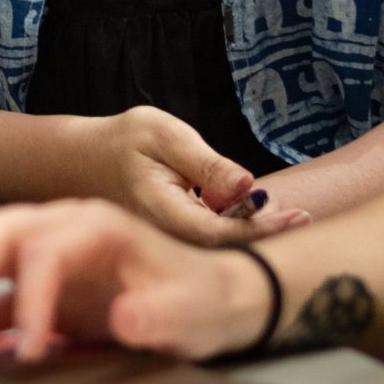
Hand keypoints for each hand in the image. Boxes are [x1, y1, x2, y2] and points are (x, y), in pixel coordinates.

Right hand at [0, 200, 273, 363]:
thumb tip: (128, 317)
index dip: (33, 297)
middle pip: (2, 236)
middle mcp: (68, 231)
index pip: (48, 251)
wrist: (220, 300)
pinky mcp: (45, 290)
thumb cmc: (206, 298)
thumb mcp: (192, 310)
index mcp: (101, 226)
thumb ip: (159, 314)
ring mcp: (52, 258)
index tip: (30, 345)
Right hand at [75, 105, 307, 245]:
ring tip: (293, 217)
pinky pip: (209, 238)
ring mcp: (170, 243)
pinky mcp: (174, 239)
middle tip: (304, 217)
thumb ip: (206, 163)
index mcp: (165, 214)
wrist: (79, 163)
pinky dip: (236, 226)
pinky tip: (259, 213)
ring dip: (254, 231)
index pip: (221, 232)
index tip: (297, 215)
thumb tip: (250, 186)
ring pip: (219, 246)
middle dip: (266, 234)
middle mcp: (169, 238)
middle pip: (226, 247)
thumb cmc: (121, 143)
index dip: (261, 227)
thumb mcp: (162, 136)